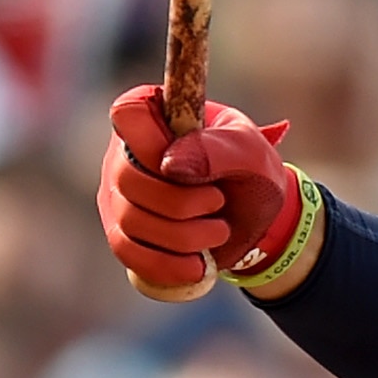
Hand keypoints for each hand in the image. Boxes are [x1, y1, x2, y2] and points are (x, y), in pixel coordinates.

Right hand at [97, 85, 297, 292]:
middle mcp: (125, 153)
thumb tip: (169, 164)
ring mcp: (119, 194)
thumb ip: (216, 148)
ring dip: (183, 235)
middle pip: (127, 179)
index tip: (185, 157)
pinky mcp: (123, 232)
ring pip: (130, 221)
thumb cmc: (251, 171)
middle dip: (181, 202)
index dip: (153, 141)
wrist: (259, 218)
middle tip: (219, 201)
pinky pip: (126, 252)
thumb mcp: (250, 151)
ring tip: (219, 231)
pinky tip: (197, 265)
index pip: (128, 112)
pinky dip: (166, 264)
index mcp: (155, 116)